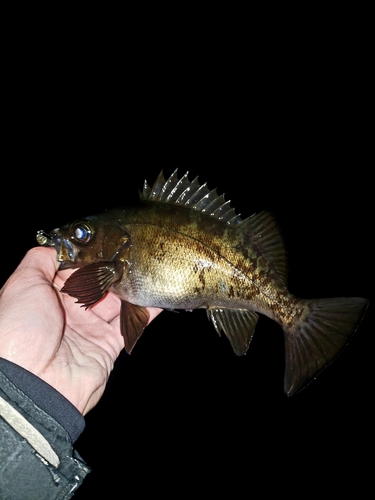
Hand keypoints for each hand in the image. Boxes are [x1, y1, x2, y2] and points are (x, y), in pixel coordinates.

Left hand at [0, 247, 161, 414]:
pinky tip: (157, 294)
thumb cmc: (22, 330)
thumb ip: (40, 260)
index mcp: (47, 295)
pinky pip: (130, 325)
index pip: (73, 269)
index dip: (89, 256)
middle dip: (113, 270)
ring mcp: (89, 329)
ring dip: (130, 288)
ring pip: (116, 303)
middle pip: (98, 284)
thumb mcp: (23, 284)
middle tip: (129, 254)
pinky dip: (145, 312)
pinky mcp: (107, 346)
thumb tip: (58, 246)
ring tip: (144, 269)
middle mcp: (69, 311)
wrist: (33, 382)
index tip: (106, 241)